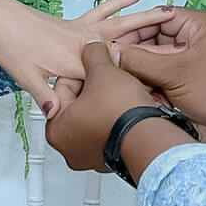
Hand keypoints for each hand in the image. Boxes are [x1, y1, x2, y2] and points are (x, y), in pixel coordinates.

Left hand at [0, 0, 166, 116]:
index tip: (162, 97)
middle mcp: (84, 44)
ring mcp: (83, 31)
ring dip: (146, 21)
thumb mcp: (25, 77)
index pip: (112, 80)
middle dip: (155, 53)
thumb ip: (44, 95)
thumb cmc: (10, 50)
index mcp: (75, 63)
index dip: (137, 89)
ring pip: (121, 26)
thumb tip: (53, 115)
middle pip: (126, 49)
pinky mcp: (77, 22)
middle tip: (184, 54)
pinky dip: (121, 1)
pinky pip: (104, 10)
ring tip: (171, 14)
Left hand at [46, 39, 194, 180]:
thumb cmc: (121, 113)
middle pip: (77, 105)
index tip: (94, 66)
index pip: (62, 88)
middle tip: (108, 78)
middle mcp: (67, 148)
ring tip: (119, 92)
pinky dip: (114, 120)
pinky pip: (107, 132)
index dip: (82, 71)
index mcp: (55, 129)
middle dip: (94, 89)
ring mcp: (87, 157)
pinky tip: (125, 108)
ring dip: (105, 104)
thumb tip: (90, 44)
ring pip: (93, 119)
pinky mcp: (107, 161)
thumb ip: (93, 54)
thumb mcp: (103, 72)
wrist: (150, 137)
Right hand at [113, 7, 205, 145]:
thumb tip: (112, 52)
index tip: (113, 37)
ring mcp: (189, 61)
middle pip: (154, 39)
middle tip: (112, 59)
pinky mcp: (184, 81)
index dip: (135, 27)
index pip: (159, 17)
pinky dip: (148, 83)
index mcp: (200, 26)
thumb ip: (140, 60)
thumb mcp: (174, 72)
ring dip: (140, 70)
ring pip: (154, 59)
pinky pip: (159, 75)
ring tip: (122, 77)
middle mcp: (194, 40)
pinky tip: (137, 91)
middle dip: (135, 52)